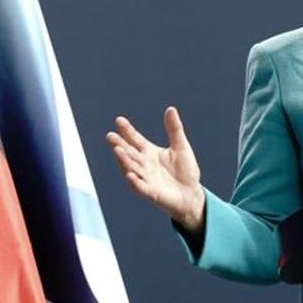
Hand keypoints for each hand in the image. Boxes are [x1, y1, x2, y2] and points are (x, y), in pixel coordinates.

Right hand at [106, 106, 205, 232]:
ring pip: (132, 169)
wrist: (191, 193)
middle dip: (119, 145)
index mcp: (149, 152)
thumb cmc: (185, 170)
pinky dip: (135, 182)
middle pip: (129, 153)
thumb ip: (174, 129)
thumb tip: (170, 109)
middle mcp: (144, 165)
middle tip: (110, 136)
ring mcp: (146, 179)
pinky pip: (141, 188)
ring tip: (117, 151)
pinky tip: (130, 175)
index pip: (135, 139)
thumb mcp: (181, 146)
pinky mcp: (152, 193)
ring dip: (124, 161)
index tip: (118, 120)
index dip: (127, 130)